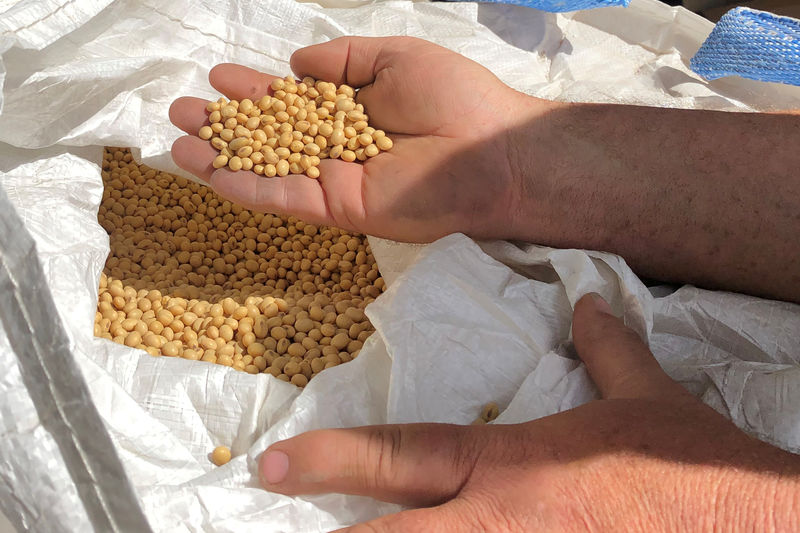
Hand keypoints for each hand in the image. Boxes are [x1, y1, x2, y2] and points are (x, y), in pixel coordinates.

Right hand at [170, 37, 548, 241]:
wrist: (489, 150)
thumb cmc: (454, 97)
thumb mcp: (394, 58)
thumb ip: (343, 60)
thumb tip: (296, 63)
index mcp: (350, 112)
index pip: (290, 103)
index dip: (254, 92)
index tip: (219, 78)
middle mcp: (337, 148)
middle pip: (269, 138)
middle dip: (225, 125)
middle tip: (180, 110)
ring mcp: (335, 181)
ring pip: (267, 171)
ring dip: (221, 159)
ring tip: (177, 143)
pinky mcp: (339, 209)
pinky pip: (284, 200)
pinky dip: (247, 189)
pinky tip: (209, 175)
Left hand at [257, 294, 799, 531]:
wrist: (747, 525)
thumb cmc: (689, 472)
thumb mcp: (648, 400)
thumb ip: (609, 349)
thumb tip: (592, 303)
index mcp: (512, 467)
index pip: (405, 456)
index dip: (334, 457)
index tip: (279, 460)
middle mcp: (497, 523)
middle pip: (388, 531)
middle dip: (327, 520)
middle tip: (271, 499)